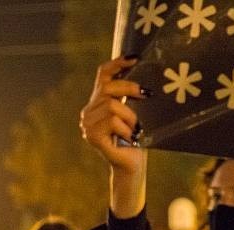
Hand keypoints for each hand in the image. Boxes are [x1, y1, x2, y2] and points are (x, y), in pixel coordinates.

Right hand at [80, 57, 147, 217]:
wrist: (132, 166)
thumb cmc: (137, 140)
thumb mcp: (135, 114)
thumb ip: (132, 98)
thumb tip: (146, 80)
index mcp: (98, 102)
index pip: (102, 75)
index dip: (117, 64)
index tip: (135, 58)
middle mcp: (89, 111)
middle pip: (107, 87)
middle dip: (129, 88)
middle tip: (146, 94)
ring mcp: (87, 124)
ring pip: (112, 106)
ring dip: (130, 117)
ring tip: (135, 130)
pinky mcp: (92, 136)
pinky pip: (113, 122)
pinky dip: (126, 129)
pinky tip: (130, 138)